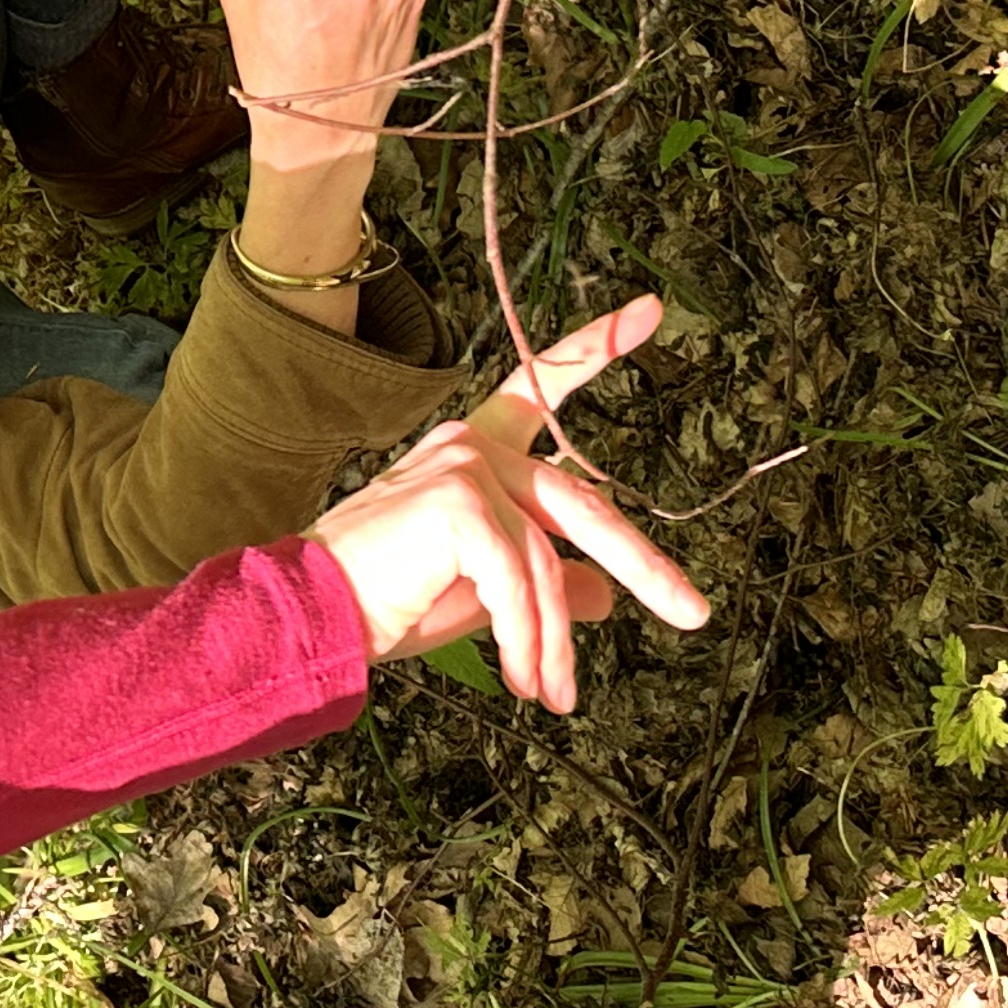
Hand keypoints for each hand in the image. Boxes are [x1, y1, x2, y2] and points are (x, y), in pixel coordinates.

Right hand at [302, 296, 711, 708]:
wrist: (314, 618)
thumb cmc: (384, 604)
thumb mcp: (482, 596)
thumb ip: (544, 582)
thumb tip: (604, 598)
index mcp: (474, 452)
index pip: (537, 390)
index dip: (591, 351)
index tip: (648, 312)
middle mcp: (471, 445)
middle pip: (580, 503)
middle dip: (643, 566)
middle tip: (693, 612)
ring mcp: (465, 466)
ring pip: (548, 561)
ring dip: (553, 641)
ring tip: (553, 695)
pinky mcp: (459, 502)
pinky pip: (519, 581)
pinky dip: (525, 640)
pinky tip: (519, 679)